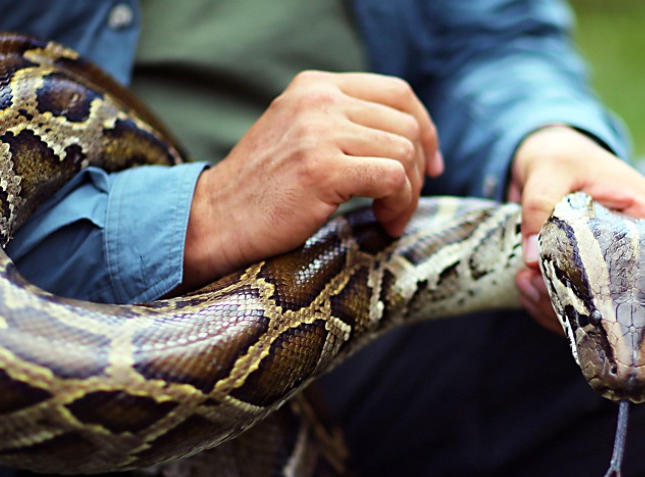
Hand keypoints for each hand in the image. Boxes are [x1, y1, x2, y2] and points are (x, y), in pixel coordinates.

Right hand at [181, 71, 443, 288]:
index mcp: (316, 86)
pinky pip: (392, 178)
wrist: (214, 220)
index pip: (398, 93)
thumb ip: (342, 125)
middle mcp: (320, 100)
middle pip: (407, 124)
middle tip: (402, 204)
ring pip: (404, 151)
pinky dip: (399, 205)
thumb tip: (408, 140)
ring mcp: (320, 132)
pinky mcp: (322, 168)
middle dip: (417, 170)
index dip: (425, 129)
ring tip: (389, 218)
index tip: (430, 166)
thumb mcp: (299, 136)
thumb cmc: (260, 192)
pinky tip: (383, 223)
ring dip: (408, 193)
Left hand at [508, 126, 644, 331]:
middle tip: (546, 290)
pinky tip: (524, 288)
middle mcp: (636, 245)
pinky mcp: (584, 277)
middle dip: (592, 308)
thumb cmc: (559, 156)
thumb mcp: (549, 169)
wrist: (541, 158)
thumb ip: (540, 205)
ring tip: (527, 285)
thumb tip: (533, 259)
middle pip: (638, 298)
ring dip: (562, 311)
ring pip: (602, 310)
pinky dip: (548, 309)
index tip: (624, 299)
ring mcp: (610, 265)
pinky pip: (575, 308)